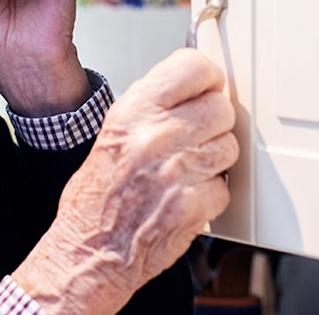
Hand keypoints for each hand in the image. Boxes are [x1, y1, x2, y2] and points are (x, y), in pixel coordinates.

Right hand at [11, 49, 239, 313]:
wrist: (89, 252)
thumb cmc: (97, 196)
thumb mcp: (114, 133)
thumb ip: (154, 107)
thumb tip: (193, 90)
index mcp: (134, 112)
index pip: (193, 67)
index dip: (208, 78)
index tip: (209, 88)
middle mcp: (155, 135)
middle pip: (220, 108)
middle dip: (213, 124)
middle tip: (195, 139)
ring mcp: (177, 170)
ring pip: (229, 147)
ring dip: (214, 160)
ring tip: (186, 171)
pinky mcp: (193, 204)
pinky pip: (225, 187)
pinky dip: (211, 196)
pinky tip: (186, 198)